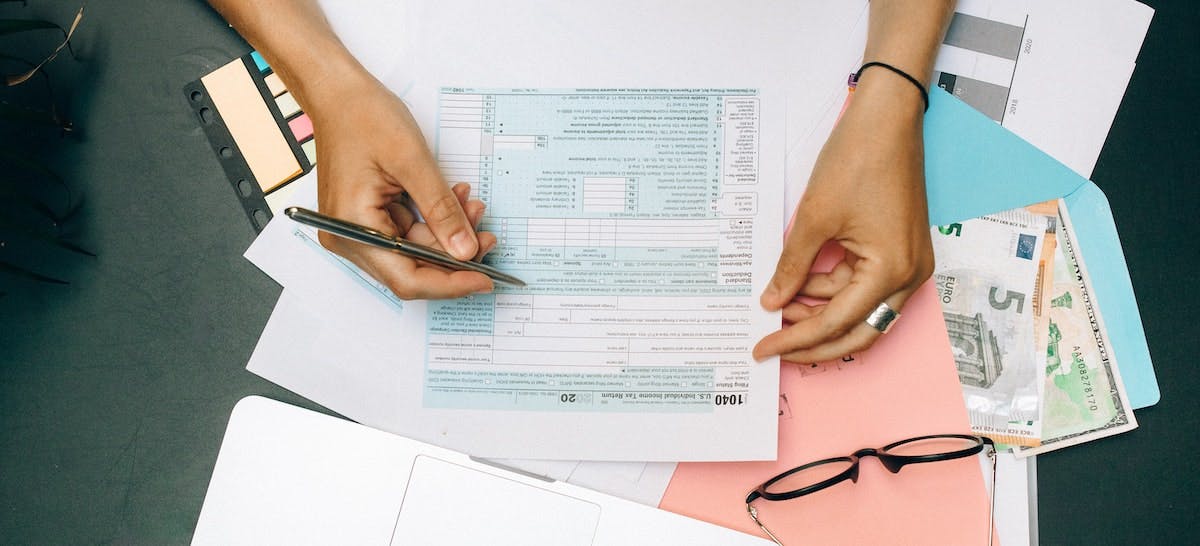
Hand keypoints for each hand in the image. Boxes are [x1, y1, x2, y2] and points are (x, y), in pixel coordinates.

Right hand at [306, 72, 496, 298]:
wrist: (339, 92)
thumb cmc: (363, 116)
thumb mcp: (413, 162)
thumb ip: (441, 210)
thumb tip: (466, 251)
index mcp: (351, 228)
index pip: (407, 278)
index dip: (450, 284)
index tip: (485, 279)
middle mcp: (349, 238)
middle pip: (411, 269)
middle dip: (454, 256)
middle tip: (487, 236)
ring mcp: (358, 229)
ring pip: (414, 251)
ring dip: (447, 233)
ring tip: (473, 206)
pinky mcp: (368, 218)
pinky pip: (408, 231)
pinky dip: (434, 220)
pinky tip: (455, 200)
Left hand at [753, 76, 933, 362]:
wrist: (885, 118)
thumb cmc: (857, 160)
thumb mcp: (814, 219)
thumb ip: (792, 267)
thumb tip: (772, 302)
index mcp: (891, 271)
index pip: (836, 322)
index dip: (796, 340)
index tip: (763, 349)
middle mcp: (909, 275)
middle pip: (858, 331)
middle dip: (814, 342)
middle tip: (774, 347)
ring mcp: (908, 263)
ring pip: (861, 310)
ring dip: (822, 312)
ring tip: (779, 305)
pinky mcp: (900, 250)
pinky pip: (865, 284)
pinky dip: (833, 289)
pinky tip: (801, 284)